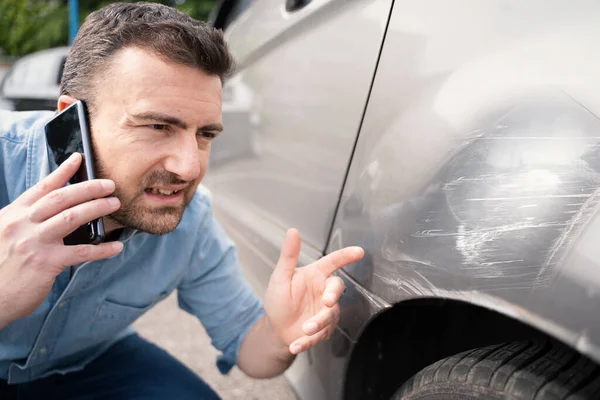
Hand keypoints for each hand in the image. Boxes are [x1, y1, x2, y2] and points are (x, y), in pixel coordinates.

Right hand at [0, 153, 121, 327]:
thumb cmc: (1, 268)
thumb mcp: (5, 235)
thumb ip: (28, 222)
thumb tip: (61, 212)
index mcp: (14, 215)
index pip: (42, 187)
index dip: (63, 171)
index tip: (80, 159)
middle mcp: (22, 224)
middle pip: (62, 198)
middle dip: (89, 188)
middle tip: (109, 185)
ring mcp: (34, 242)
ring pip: (72, 217)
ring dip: (97, 208)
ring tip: (114, 204)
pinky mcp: (45, 263)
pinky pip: (81, 252)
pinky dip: (102, 249)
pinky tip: (116, 247)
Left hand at [264, 228, 363, 354]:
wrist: (275, 329)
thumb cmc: (279, 300)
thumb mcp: (280, 277)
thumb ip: (288, 256)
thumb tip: (292, 231)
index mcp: (315, 275)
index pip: (333, 262)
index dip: (346, 256)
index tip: (359, 252)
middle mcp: (323, 292)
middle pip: (337, 288)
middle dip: (334, 295)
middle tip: (327, 302)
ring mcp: (325, 311)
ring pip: (330, 315)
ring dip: (318, 323)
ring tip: (305, 329)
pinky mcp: (322, 330)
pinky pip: (320, 336)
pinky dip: (307, 342)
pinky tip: (295, 345)